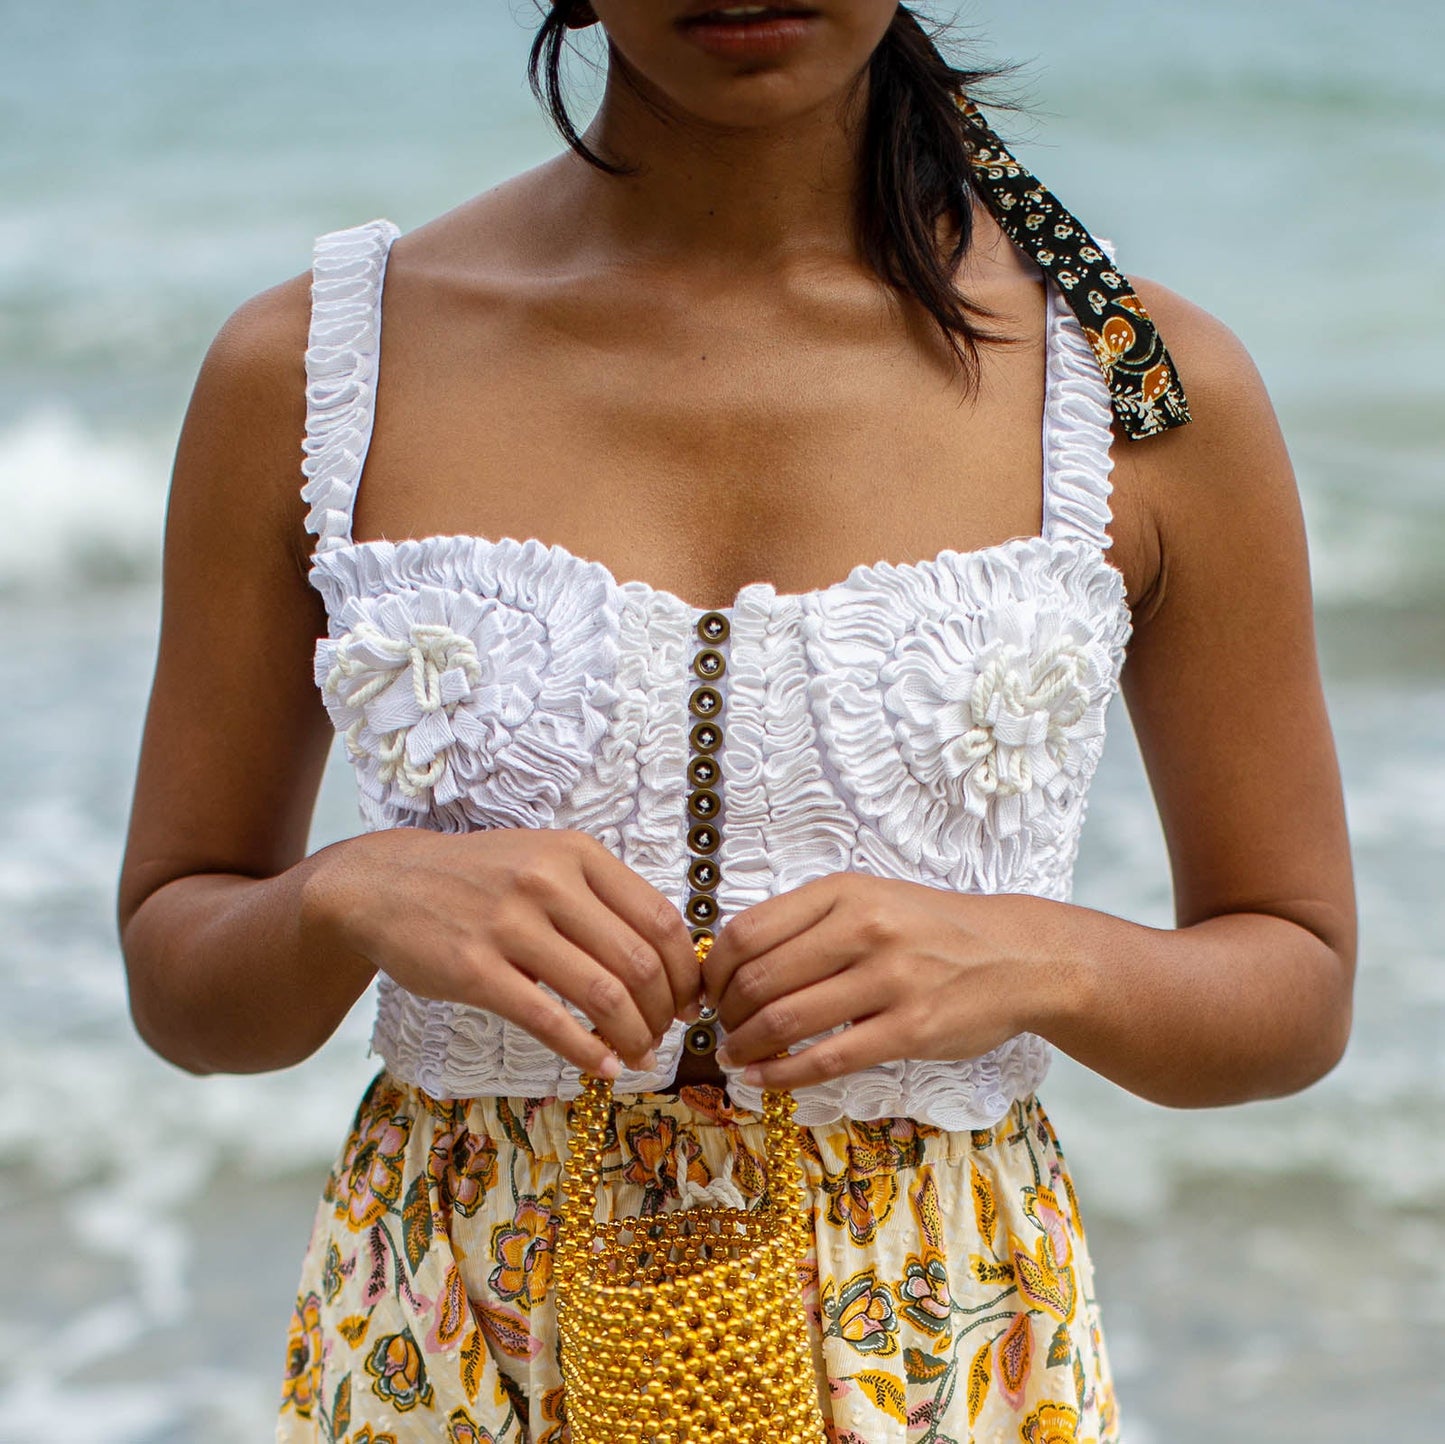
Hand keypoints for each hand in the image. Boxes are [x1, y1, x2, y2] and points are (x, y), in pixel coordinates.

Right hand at [306, 827, 699, 1078]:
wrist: (386, 883)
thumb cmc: (479, 879)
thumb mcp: (545, 860)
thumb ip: (601, 897)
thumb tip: (668, 957)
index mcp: (577, 854)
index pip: (661, 918)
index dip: (685, 970)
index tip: (690, 1000)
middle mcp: (549, 882)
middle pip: (639, 961)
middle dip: (664, 1010)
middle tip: (663, 1034)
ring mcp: (510, 925)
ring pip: (603, 994)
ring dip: (634, 1036)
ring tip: (639, 1055)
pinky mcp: (475, 969)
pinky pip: (548, 1020)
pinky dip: (587, 1052)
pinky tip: (603, 1068)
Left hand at [703, 874, 1054, 1090]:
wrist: (1016, 955)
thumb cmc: (932, 929)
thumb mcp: (870, 898)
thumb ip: (810, 922)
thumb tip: (736, 961)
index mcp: (844, 892)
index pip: (747, 931)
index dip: (714, 969)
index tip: (709, 990)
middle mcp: (863, 928)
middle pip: (760, 978)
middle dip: (727, 1012)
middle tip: (722, 1028)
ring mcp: (889, 979)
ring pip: (787, 1019)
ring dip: (746, 1044)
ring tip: (735, 1054)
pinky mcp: (911, 1028)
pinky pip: (828, 1059)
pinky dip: (783, 1074)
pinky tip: (762, 1079)